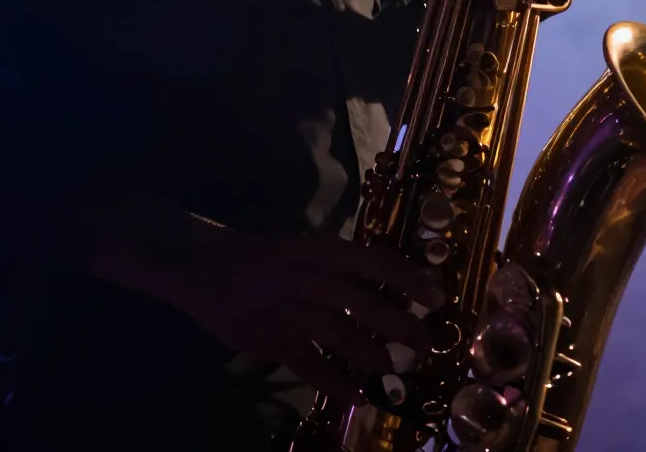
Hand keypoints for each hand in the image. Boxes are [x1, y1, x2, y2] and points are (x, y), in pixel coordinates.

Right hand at [148, 223, 438, 402]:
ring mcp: (295, 314)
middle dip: (405, 330)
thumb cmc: (267, 256)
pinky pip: (313, 368)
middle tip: (425, 347)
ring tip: (397, 371)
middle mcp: (315, 281)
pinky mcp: (275, 343)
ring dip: (377, 359)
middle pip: (372, 307)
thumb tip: (390, 283)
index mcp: (326, 253)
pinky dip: (337, 385)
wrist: (208, 267)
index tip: (438, 298)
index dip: (412, 282)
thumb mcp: (310, 247)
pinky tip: (357, 398)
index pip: (380, 264)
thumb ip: (344, 265)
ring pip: (347, 340)